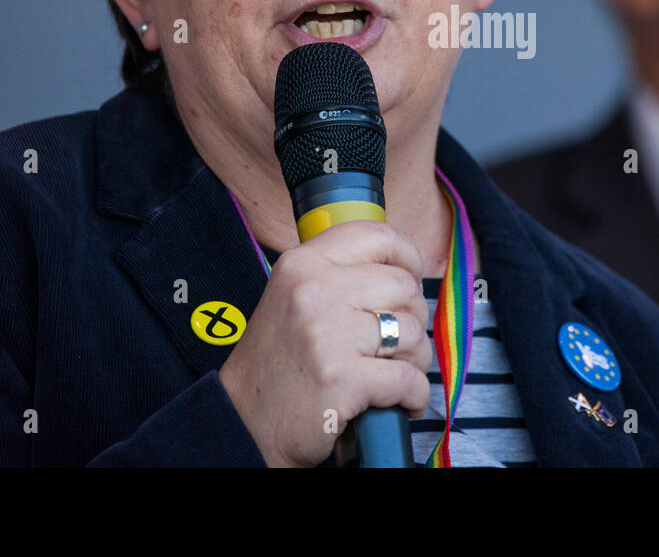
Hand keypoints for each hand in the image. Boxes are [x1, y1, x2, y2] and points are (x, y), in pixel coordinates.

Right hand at [218, 220, 432, 466]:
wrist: (242, 423)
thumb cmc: (277, 364)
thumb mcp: (292, 298)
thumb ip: (338, 276)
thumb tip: (402, 271)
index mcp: (302, 264)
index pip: (376, 235)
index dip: (407, 257)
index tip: (411, 278)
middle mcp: (313, 291)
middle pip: (402, 286)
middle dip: (412, 317)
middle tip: (399, 341)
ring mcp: (328, 334)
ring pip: (410, 331)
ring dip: (415, 358)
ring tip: (395, 373)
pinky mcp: (342, 379)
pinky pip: (408, 378)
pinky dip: (414, 393)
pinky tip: (401, 401)